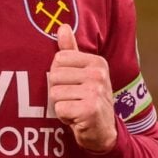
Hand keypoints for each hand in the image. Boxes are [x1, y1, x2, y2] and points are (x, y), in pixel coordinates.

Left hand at [48, 24, 117, 152]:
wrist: (104, 131)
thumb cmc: (89, 99)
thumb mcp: (82, 73)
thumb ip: (71, 51)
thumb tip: (62, 26)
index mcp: (96, 62)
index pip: (58, 59)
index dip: (59, 75)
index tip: (73, 84)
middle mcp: (99, 75)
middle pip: (53, 76)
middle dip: (57, 91)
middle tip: (74, 99)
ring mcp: (96, 92)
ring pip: (54, 94)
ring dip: (60, 105)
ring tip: (75, 108)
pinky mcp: (90, 110)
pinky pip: (59, 109)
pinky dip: (64, 117)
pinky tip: (77, 118)